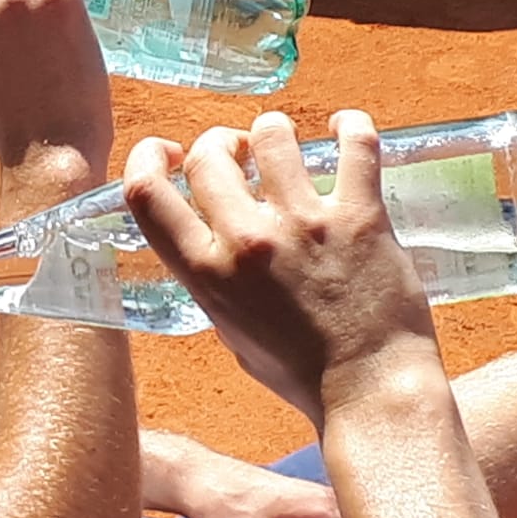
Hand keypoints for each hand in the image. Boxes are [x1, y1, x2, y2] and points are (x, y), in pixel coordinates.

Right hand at [122, 110, 439, 425]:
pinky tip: (344, 129)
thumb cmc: (302, 374)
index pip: (145, 193)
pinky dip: (349, 126)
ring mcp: (304, 224)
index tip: (166, 152)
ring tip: (287, 145)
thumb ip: (215, 281)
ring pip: (271, 134)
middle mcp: (247, 242)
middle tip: (239, 152)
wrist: (371, 391)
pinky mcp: (360, 216)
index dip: (146, 158)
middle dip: (219, 143)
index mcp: (206, 274)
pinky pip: (354, 144)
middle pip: (208, 155)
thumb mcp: (230, 332)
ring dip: (273, 132)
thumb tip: (217, 242)